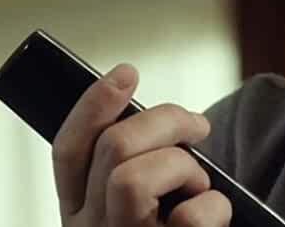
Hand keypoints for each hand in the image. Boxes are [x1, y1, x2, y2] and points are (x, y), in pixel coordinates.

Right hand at [52, 63, 231, 226]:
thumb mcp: (137, 216)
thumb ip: (133, 176)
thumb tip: (161, 123)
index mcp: (77, 219)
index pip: (67, 151)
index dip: (93, 105)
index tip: (126, 72)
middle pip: (111, 148)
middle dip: (163, 121)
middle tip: (197, 126)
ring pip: (132, 176)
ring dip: (180, 167)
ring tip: (199, 186)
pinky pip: (190, 216)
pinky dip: (214, 206)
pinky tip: (217, 218)